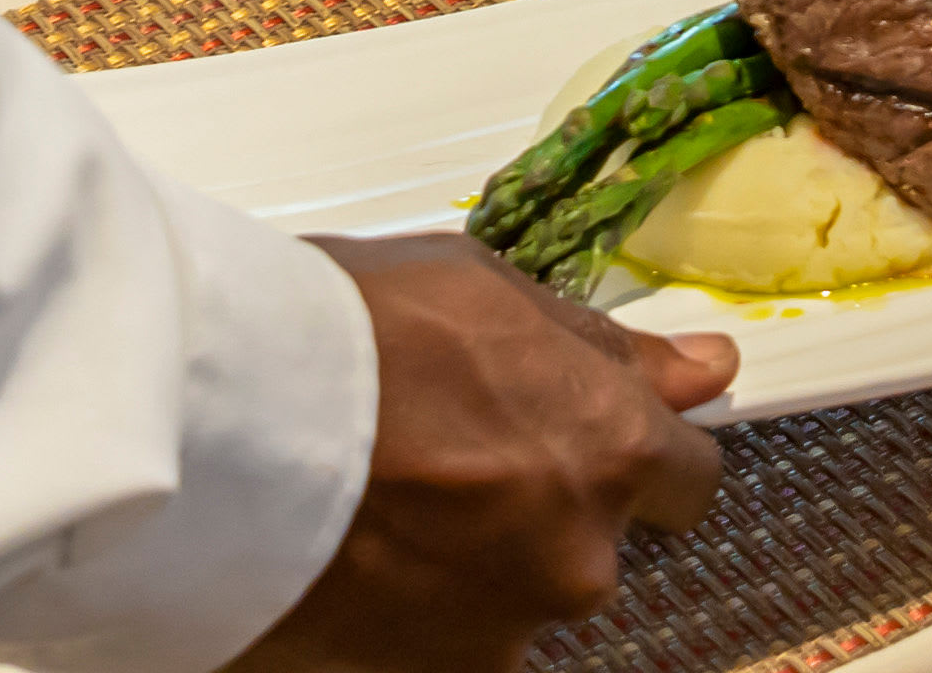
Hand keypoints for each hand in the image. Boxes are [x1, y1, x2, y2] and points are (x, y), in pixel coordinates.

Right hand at [232, 236, 737, 669]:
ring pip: (517, 598)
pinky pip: (449, 643)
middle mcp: (579, 554)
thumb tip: (706, 369)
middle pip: (596, 546)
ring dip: (479, 566)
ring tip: (392, 507)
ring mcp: (503, 628)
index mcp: (610, 447)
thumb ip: (605, 351)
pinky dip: (419, 612)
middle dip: (546, 510)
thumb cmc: (351, 330)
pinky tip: (364, 556)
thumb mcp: (493, 293)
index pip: (688, 478)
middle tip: (456, 460)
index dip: (643, 457)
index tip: (595, 441)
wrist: (225, 424)